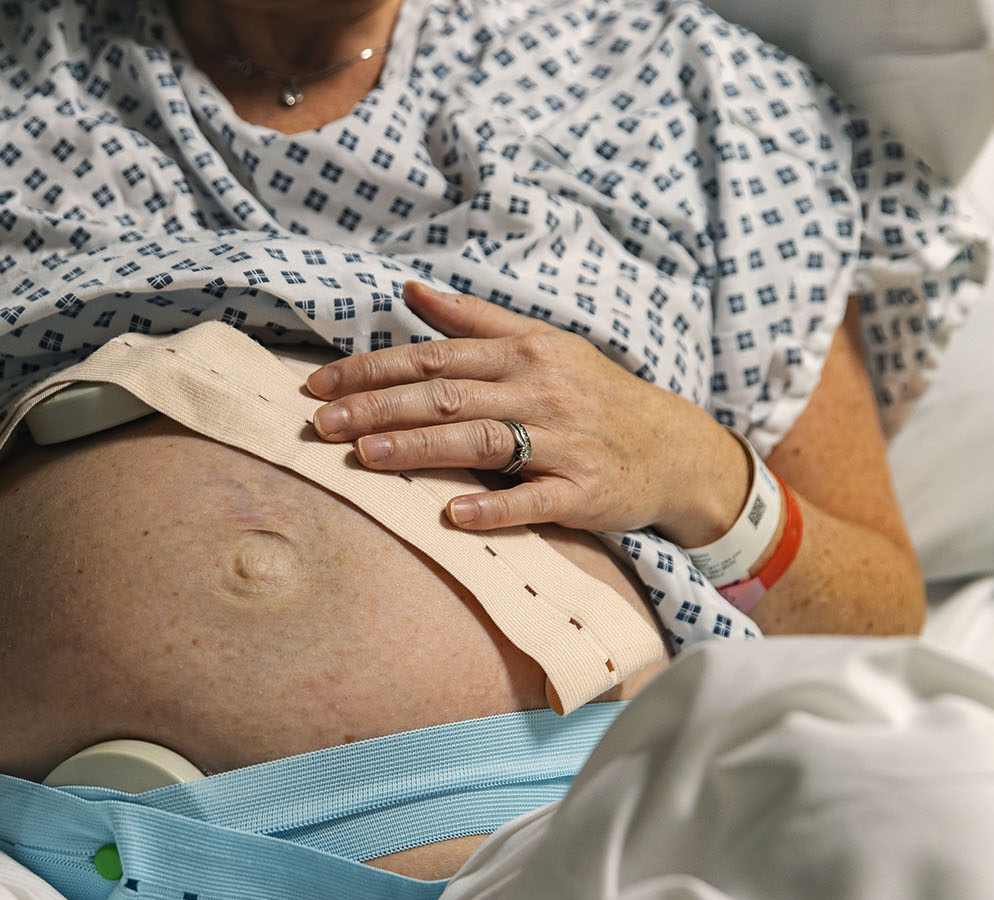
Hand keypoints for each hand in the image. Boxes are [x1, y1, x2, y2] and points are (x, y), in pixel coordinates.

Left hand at [305, 282, 747, 540]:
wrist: (673, 448)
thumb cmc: (595, 394)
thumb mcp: (543, 344)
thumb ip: (474, 320)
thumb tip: (411, 289)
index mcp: (524, 353)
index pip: (434, 356)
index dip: (374, 371)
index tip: (320, 385)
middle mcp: (541, 391)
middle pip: (447, 396)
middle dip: (380, 408)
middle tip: (322, 423)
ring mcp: (564, 443)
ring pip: (481, 442)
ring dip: (420, 449)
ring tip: (365, 457)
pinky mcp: (584, 492)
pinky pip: (534, 502)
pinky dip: (494, 508)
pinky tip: (452, 515)